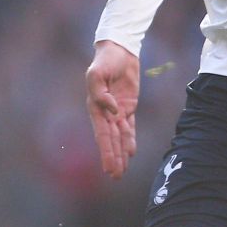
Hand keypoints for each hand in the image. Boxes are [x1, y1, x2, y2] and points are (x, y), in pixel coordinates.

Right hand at [86, 40, 140, 179]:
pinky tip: (130, 153)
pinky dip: (130, 140)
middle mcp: (105, 112)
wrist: (118, 50)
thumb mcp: (97, 73)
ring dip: (120, 153)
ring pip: (120, 137)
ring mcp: (117, 110)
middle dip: (113, 158)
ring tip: (121, 171)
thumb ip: (100, 92)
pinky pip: (129, 127)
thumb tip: (112, 111)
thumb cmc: (105, 61)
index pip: (102, 134)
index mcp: (95, 107)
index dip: (106, 151)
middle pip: (110, 140)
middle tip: (115, 177)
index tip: (108, 167)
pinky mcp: (129, 106)